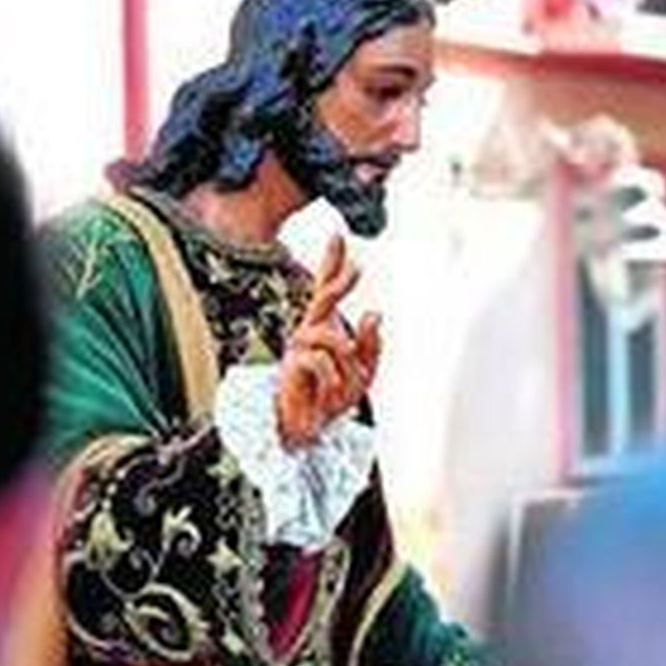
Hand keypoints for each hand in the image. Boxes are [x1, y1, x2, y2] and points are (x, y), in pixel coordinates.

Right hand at [276, 236, 381, 448]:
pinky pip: (322, 362)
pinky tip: (328, 397)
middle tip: (358, 268)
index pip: (326, 288)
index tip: (338, 234)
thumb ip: (371, 346)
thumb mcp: (363, 374)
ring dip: (347, 364)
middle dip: (340, 282)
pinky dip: (333, 381)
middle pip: (323, 296)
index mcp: (324, 327)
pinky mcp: (292, 365)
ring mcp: (298, 347)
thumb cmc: (332, 399)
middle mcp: (309, 331)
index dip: (331, 262)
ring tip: (342, 388)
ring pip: (333, 338)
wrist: (307, 430)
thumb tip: (374, 313)